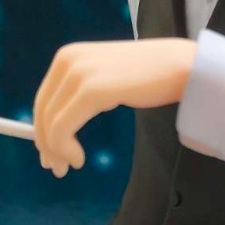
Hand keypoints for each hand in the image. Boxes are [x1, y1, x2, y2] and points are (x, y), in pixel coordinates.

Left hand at [32, 38, 196, 176]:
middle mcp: (67, 60)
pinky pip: (63, 127)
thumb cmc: (150, 77)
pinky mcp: (91, 90)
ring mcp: (78, 74)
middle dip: (46, 144)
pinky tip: (79, 160)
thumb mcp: (106, 80)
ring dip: (57, 151)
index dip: (41, 130)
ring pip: (50, 123)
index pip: (43, 99)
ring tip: (70, 166)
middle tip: (55, 168)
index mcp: (68, 56)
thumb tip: (56, 127)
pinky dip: (66, 149)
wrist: (182, 67)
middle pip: (42, 111)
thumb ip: (81, 95)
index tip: (49, 155)